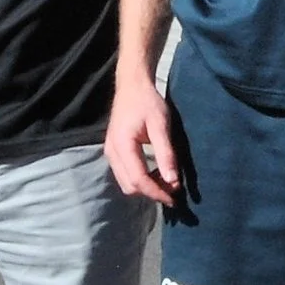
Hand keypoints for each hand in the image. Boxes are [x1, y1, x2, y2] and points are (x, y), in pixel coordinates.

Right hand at [105, 68, 179, 206]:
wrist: (131, 86)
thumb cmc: (148, 102)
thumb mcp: (161, 125)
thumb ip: (166, 154)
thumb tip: (173, 181)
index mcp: (123, 145)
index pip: (138, 179)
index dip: (156, 192)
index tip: (174, 198)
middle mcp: (112, 152)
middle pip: (130, 186)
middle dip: (151, 192)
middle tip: (174, 190)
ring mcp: (110, 153)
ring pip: (126, 183)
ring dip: (146, 188)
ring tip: (167, 183)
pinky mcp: (113, 152)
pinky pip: (125, 174)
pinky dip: (140, 180)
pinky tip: (156, 174)